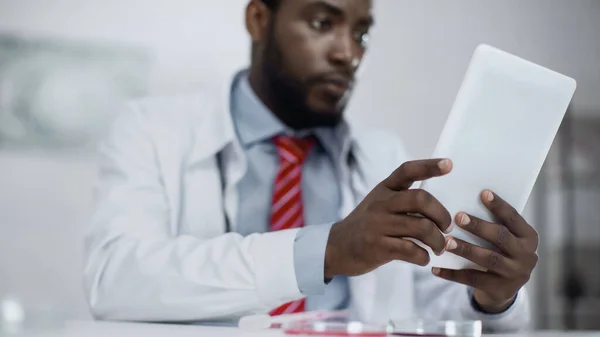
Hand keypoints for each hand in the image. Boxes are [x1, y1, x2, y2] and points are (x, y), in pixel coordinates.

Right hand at [324, 159, 452, 278]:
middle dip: (441, 214)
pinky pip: (411, 250)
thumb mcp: (378, 204)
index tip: (448, 164)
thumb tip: (438, 209)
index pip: (407, 171)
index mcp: (384, 189)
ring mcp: (378, 225)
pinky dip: (423, 256)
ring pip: (421, 227)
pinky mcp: (377, 246)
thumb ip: (403, 201)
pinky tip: (423, 258)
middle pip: (420, 199)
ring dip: (438, 240)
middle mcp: (381, 203)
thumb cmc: (366, 226)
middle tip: (447, 227)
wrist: (335, 247)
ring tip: (440, 247)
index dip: (429, 166)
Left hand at [432, 190, 538, 312]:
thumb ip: (493, 223)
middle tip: (459, 217)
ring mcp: (515, 274)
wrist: (504, 290)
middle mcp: (526, 255)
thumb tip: (463, 200)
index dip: (499, 206)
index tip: (483, 193)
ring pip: (488, 259)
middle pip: (501, 237)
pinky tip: (435, 268)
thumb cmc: (498, 252)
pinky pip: (473, 279)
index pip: (514, 218)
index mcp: (528, 237)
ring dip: (466, 249)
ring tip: (446, 242)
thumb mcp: (504, 239)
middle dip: (479, 226)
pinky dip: (453, 274)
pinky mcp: (501, 290)